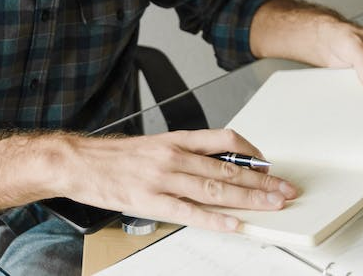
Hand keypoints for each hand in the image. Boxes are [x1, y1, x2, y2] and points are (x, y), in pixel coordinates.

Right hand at [57, 128, 299, 231]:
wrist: (78, 162)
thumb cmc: (113, 157)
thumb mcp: (154, 146)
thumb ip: (184, 155)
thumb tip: (214, 168)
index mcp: (176, 139)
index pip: (224, 139)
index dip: (251, 152)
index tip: (268, 165)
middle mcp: (174, 156)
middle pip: (228, 167)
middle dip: (261, 181)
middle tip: (284, 189)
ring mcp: (163, 178)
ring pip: (215, 188)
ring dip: (248, 198)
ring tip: (271, 205)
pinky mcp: (151, 201)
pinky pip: (190, 212)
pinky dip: (215, 219)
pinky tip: (234, 223)